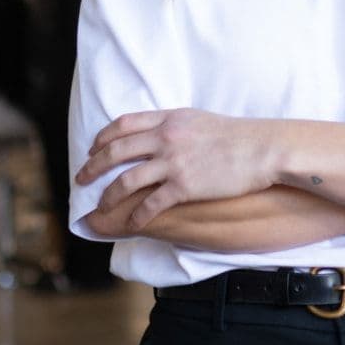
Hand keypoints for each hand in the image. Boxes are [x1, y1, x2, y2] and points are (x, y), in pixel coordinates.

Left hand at [76, 109, 275, 230]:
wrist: (263, 149)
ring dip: (108, 196)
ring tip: (100, 207)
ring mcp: (174, 163)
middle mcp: (165, 138)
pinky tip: (131, 224)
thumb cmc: (237, 136)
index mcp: (168, 120)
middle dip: (93, 166)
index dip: (103, 138)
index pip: (123, 125)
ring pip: (126, 180)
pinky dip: (137, 216)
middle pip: (116, 151)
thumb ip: (175, 126)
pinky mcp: (184, 186)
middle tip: (81, 178)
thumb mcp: (200, 120)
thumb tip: (158, 134)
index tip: (93, 148)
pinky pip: (151, 204)